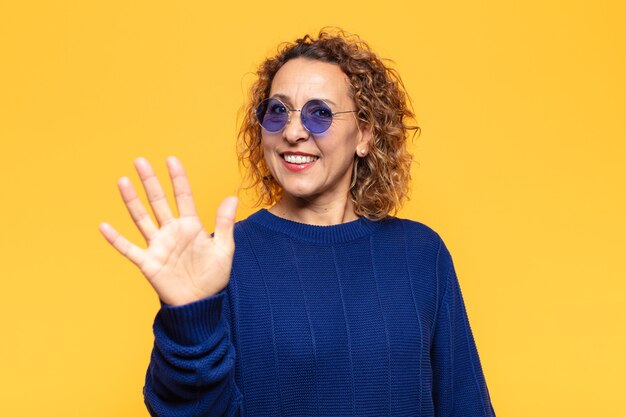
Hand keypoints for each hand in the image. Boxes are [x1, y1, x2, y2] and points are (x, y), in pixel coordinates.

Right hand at [99, 156, 237, 305]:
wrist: (200, 303)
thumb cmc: (213, 276)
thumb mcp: (224, 249)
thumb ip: (224, 223)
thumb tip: (232, 197)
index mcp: (191, 226)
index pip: (183, 196)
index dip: (178, 178)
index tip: (171, 160)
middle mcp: (172, 231)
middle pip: (158, 201)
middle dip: (150, 182)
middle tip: (140, 161)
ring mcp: (158, 245)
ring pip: (142, 219)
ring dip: (132, 201)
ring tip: (123, 181)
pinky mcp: (148, 262)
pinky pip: (129, 249)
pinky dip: (116, 239)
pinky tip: (104, 226)